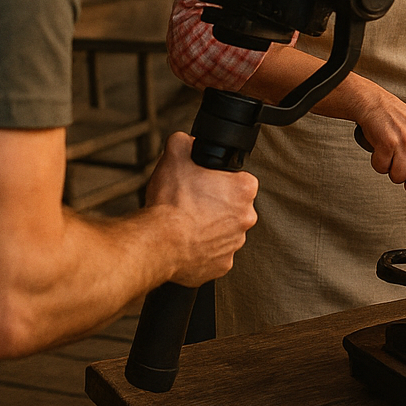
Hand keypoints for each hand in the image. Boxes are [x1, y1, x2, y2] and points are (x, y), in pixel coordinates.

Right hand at [145, 133, 259, 287]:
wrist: (160, 241)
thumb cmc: (171, 203)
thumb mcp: (175, 155)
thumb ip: (185, 141)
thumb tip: (186, 140)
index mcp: (244, 190)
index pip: (239, 179)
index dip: (219, 179)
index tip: (204, 183)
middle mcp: (246, 217)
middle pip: (233, 206)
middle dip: (216, 205)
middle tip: (193, 203)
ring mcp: (235, 244)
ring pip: (224, 231)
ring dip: (209, 228)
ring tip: (187, 224)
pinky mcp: (222, 265)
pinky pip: (214, 255)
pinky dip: (202, 250)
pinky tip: (187, 243)